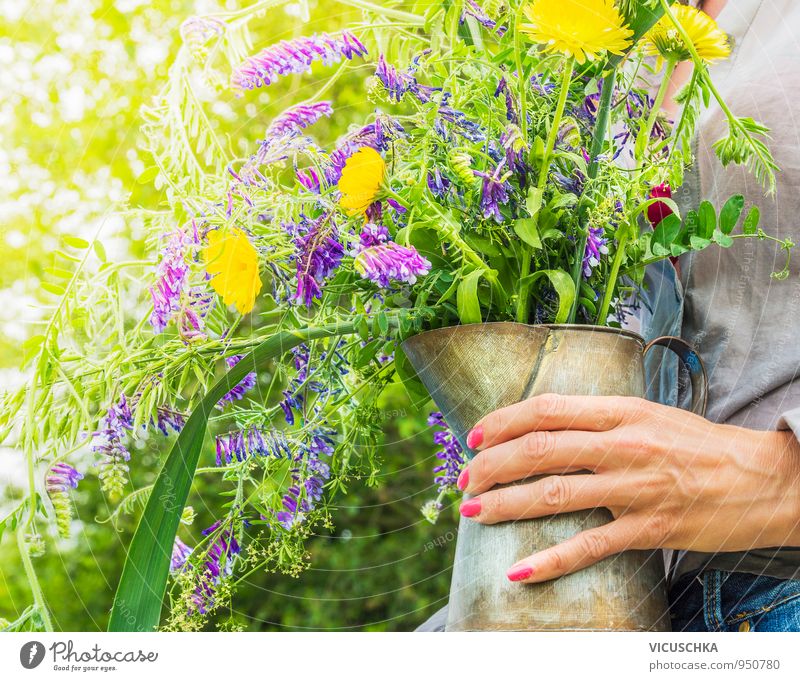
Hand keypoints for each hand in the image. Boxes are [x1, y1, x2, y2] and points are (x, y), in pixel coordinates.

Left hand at [457, 393, 799, 583]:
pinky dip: (552, 560)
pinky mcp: (650, 528)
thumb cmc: (699, 444)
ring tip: (473, 512)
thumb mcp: (647, 414)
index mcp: (620, 411)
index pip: (545, 410)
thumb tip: (542, 423)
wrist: (764, 478)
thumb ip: (597, 418)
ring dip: (506, 504)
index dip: (501, 422)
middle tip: (464, 480)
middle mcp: (623, 444)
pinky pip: (591, 546)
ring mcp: (636, 487)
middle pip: (539, 449)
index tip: (474, 438)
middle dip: (491, 465)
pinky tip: (520, 571)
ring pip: (555, 494)